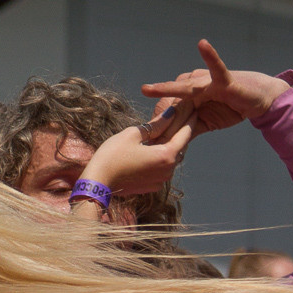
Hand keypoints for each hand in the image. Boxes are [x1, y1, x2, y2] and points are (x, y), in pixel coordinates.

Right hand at [78, 100, 197, 199]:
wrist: (97, 183)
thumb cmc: (112, 156)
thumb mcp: (134, 134)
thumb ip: (156, 124)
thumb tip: (171, 113)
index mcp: (166, 156)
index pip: (185, 133)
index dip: (189, 118)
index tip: (194, 106)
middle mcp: (168, 170)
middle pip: (180, 146)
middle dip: (183, 129)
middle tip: (187, 113)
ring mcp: (161, 180)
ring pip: (172, 157)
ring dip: (172, 143)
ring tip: (174, 127)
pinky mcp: (152, 186)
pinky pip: (163, 167)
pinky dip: (163, 156)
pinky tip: (159, 145)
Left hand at [141, 39, 289, 131]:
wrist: (259, 100)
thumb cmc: (233, 107)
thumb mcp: (207, 122)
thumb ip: (190, 128)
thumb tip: (172, 143)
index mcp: (191, 95)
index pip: (171, 107)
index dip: (159, 118)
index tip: (146, 133)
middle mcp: (196, 85)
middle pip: (172, 97)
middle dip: (156, 106)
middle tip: (139, 113)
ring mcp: (209, 82)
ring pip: (186, 86)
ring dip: (169, 89)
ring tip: (149, 89)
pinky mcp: (225, 80)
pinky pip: (217, 67)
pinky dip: (210, 56)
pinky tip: (202, 44)